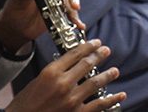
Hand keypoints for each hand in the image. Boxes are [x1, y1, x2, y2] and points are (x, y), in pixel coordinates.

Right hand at [6, 40, 125, 111]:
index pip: (73, 54)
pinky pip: (99, 104)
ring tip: (115, 70)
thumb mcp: (37, 81)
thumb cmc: (26, 102)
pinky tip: (120, 95)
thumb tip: (69, 65)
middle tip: (106, 50)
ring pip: (95, 83)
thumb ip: (53, 73)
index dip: (87, 46)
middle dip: (98, 56)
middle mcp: (63, 83)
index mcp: (51, 72)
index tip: (95, 42)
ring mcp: (72, 99)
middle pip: (86, 65)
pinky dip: (112, 99)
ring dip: (107, 75)